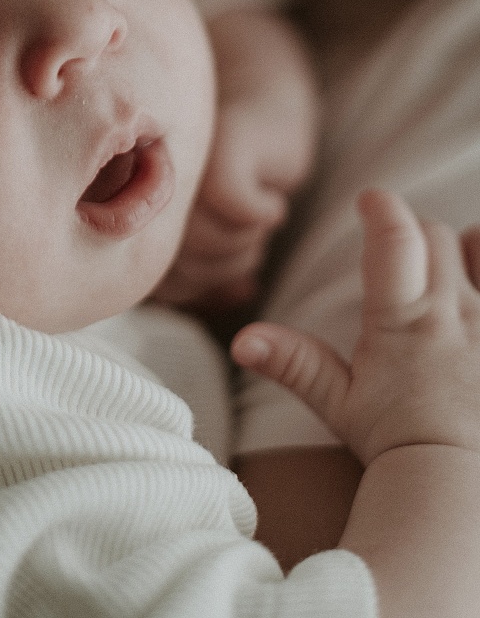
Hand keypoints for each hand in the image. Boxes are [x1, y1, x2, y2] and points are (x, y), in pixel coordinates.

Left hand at [156, 5, 317, 308]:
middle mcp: (140, 178)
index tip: (218, 279)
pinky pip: (241, 212)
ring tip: (252, 220)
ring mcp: (179, 159)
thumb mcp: (200, 212)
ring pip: (212, 242)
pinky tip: (269, 197)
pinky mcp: (221, 145)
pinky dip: (264, 211)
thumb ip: (194, 260)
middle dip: (219, 269)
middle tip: (243, 246)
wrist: (256, 84)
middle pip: (182, 264)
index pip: (149, 277)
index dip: (187, 289)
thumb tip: (228, 300)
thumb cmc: (223, 159)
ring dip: (245, 245)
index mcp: (121, 199)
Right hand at [232, 189, 479, 465]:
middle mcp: (453, 312)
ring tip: (457, 271)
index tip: (371, 202)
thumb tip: (241, 339)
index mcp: (402, 321)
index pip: (395, 235)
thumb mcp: (341, 407)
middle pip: (435, 235)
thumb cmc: (398, 449)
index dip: (381, 208)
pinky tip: (479, 289)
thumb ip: (292, 363)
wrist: (463, 493)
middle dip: (416, 237)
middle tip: (404, 263)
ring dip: (466, 250)